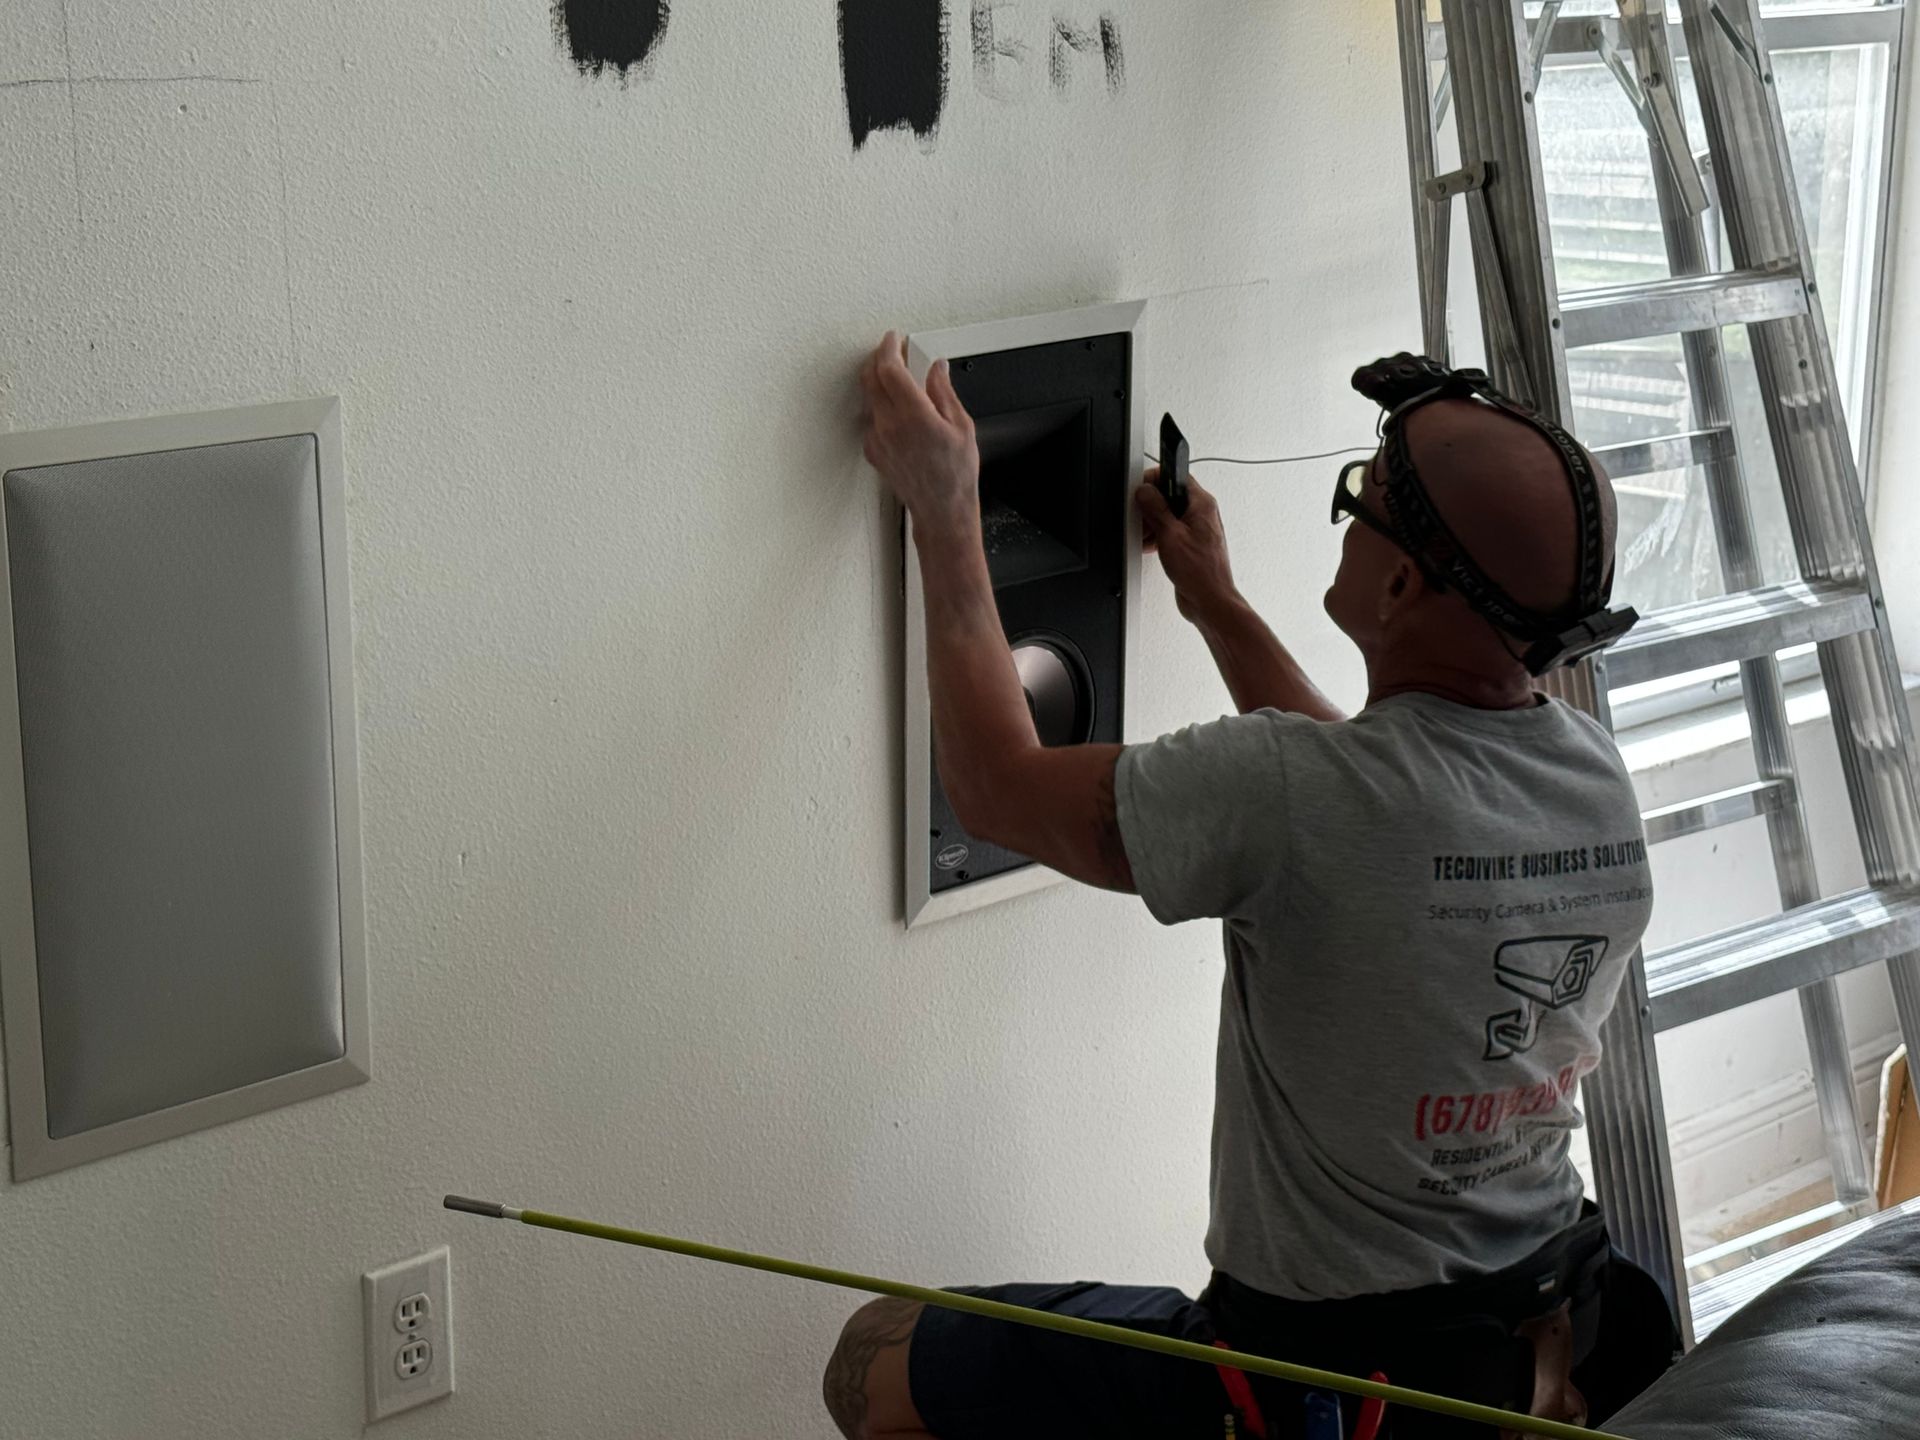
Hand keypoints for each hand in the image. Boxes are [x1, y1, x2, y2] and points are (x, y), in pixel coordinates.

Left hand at [859, 332, 979, 533]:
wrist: (941, 510)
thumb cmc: (956, 475)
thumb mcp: (962, 426)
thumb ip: (944, 392)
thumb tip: (937, 368)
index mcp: (914, 415)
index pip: (890, 369)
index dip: (888, 348)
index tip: (893, 339)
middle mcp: (890, 426)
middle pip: (871, 378)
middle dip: (878, 358)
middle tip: (890, 351)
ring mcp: (878, 439)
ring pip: (869, 397)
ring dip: (878, 382)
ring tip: (897, 379)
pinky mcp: (873, 451)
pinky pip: (872, 419)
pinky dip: (881, 406)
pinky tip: (897, 411)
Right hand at [1137, 472, 1239, 624]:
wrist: (1209, 599)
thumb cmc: (1200, 572)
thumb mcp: (1170, 535)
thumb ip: (1155, 508)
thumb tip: (1145, 491)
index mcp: (1202, 504)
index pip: (1176, 476)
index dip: (1155, 479)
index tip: (1141, 489)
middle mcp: (1201, 514)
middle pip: (1169, 495)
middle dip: (1150, 506)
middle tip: (1142, 517)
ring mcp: (1196, 529)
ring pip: (1168, 514)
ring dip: (1152, 523)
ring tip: (1146, 535)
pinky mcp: (1189, 544)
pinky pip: (1170, 531)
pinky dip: (1158, 536)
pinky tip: (1152, 546)